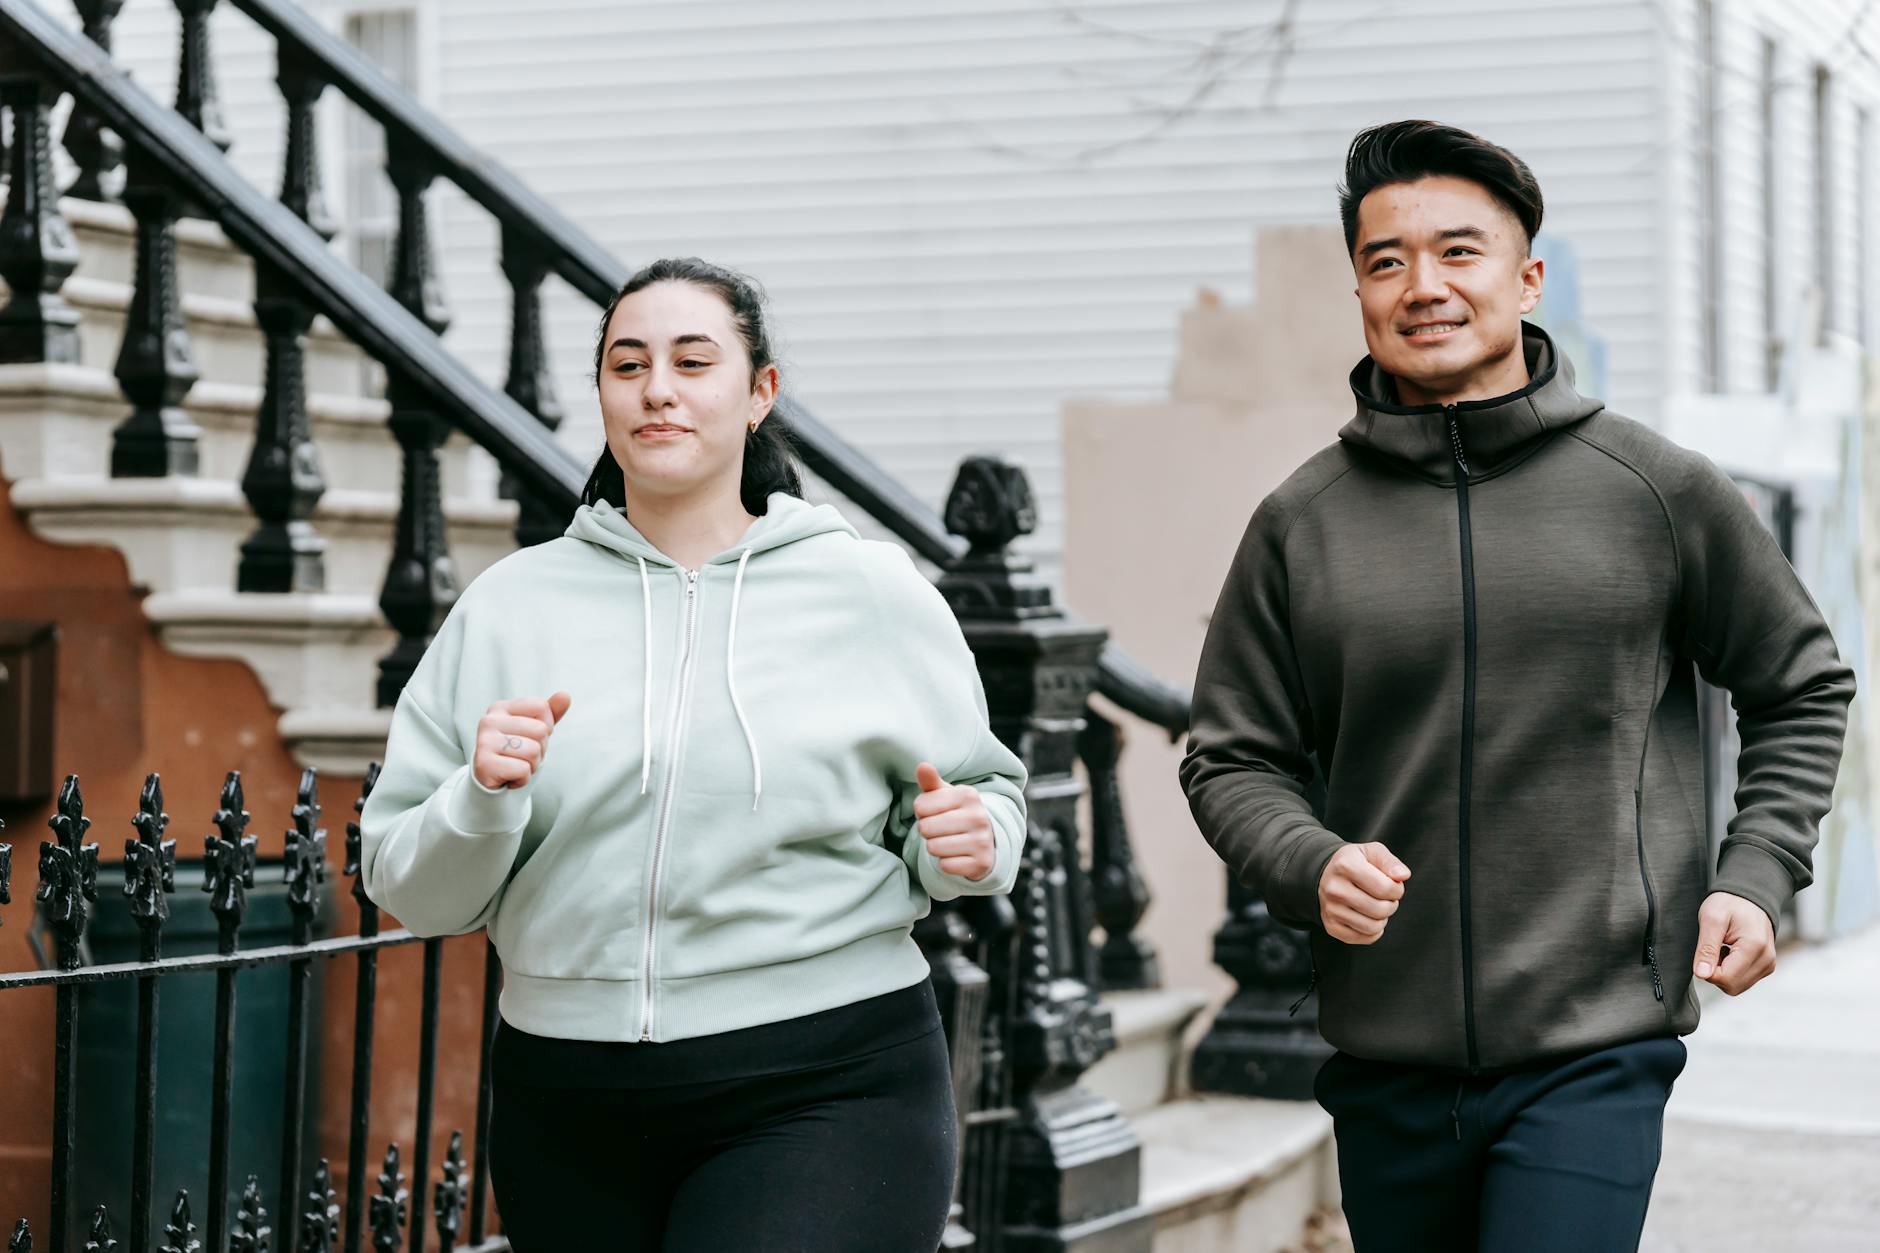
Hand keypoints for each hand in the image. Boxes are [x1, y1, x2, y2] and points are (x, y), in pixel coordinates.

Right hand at [473, 691, 571, 790]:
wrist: (492, 780)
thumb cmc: (515, 752)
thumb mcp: (534, 730)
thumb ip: (550, 712)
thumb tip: (565, 695)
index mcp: (500, 708)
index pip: (541, 707)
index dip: (546, 727)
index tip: (530, 738)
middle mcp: (489, 721)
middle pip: (540, 730)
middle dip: (539, 749)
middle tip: (521, 756)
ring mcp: (484, 742)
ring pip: (533, 751)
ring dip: (531, 765)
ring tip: (515, 766)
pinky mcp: (484, 764)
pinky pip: (523, 770)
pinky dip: (522, 779)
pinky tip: (509, 777)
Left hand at [914, 763, 994, 880]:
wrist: (985, 842)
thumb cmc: (956, 814)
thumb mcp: (944, 796)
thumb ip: (931, 782)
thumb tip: (922, 766)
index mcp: (968, 795)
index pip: (920, 806)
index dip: (922, 813)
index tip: (935, 813)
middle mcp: (978, 816)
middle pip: (926, 828)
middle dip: (928, 831)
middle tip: (941, 830)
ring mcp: (982, 841)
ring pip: (934, 848)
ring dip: (935, 847)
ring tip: (948, 841)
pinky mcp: (982, 863)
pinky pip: (945, 866)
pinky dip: (946, 863)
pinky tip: (957, 855)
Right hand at [1319, 842, 1410, 944]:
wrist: (1326, 874)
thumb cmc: (1354, 863)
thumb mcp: (1372, 852)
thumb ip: (1391, 862)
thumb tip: (1403, 876)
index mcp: (1346, 865)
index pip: (1386, 888)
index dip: (1398, 889)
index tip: (1393, 885)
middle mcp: (1334, 888)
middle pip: (1380, 910)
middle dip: (1391, 905)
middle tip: (1385, 897)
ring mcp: (1331, 909)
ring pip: (1373, 927)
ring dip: (1382, 919)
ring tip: (1376, 906)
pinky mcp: (1331, 926)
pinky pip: (1365, 938)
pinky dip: (1373, 931)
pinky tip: (1368, 917)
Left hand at [1693, 891, 1775, 994]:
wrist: (1748, 897)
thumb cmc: (1729, 903)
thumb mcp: (1711, 920)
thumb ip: (1706, 949)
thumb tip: (1702, 974)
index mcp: (1755, 947)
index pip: (1726, 978)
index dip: (1708, 970)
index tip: (1706, 950)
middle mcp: (1767, 960)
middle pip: (1732, 986)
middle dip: (1715, 972)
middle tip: (1714, 948)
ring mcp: (1768, 965)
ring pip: (1736, 986)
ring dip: (1722, 971)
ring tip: (1722, 947)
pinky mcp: (1765, 967)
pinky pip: (1742, 980)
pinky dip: (1731, 970)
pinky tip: (1729, 952)